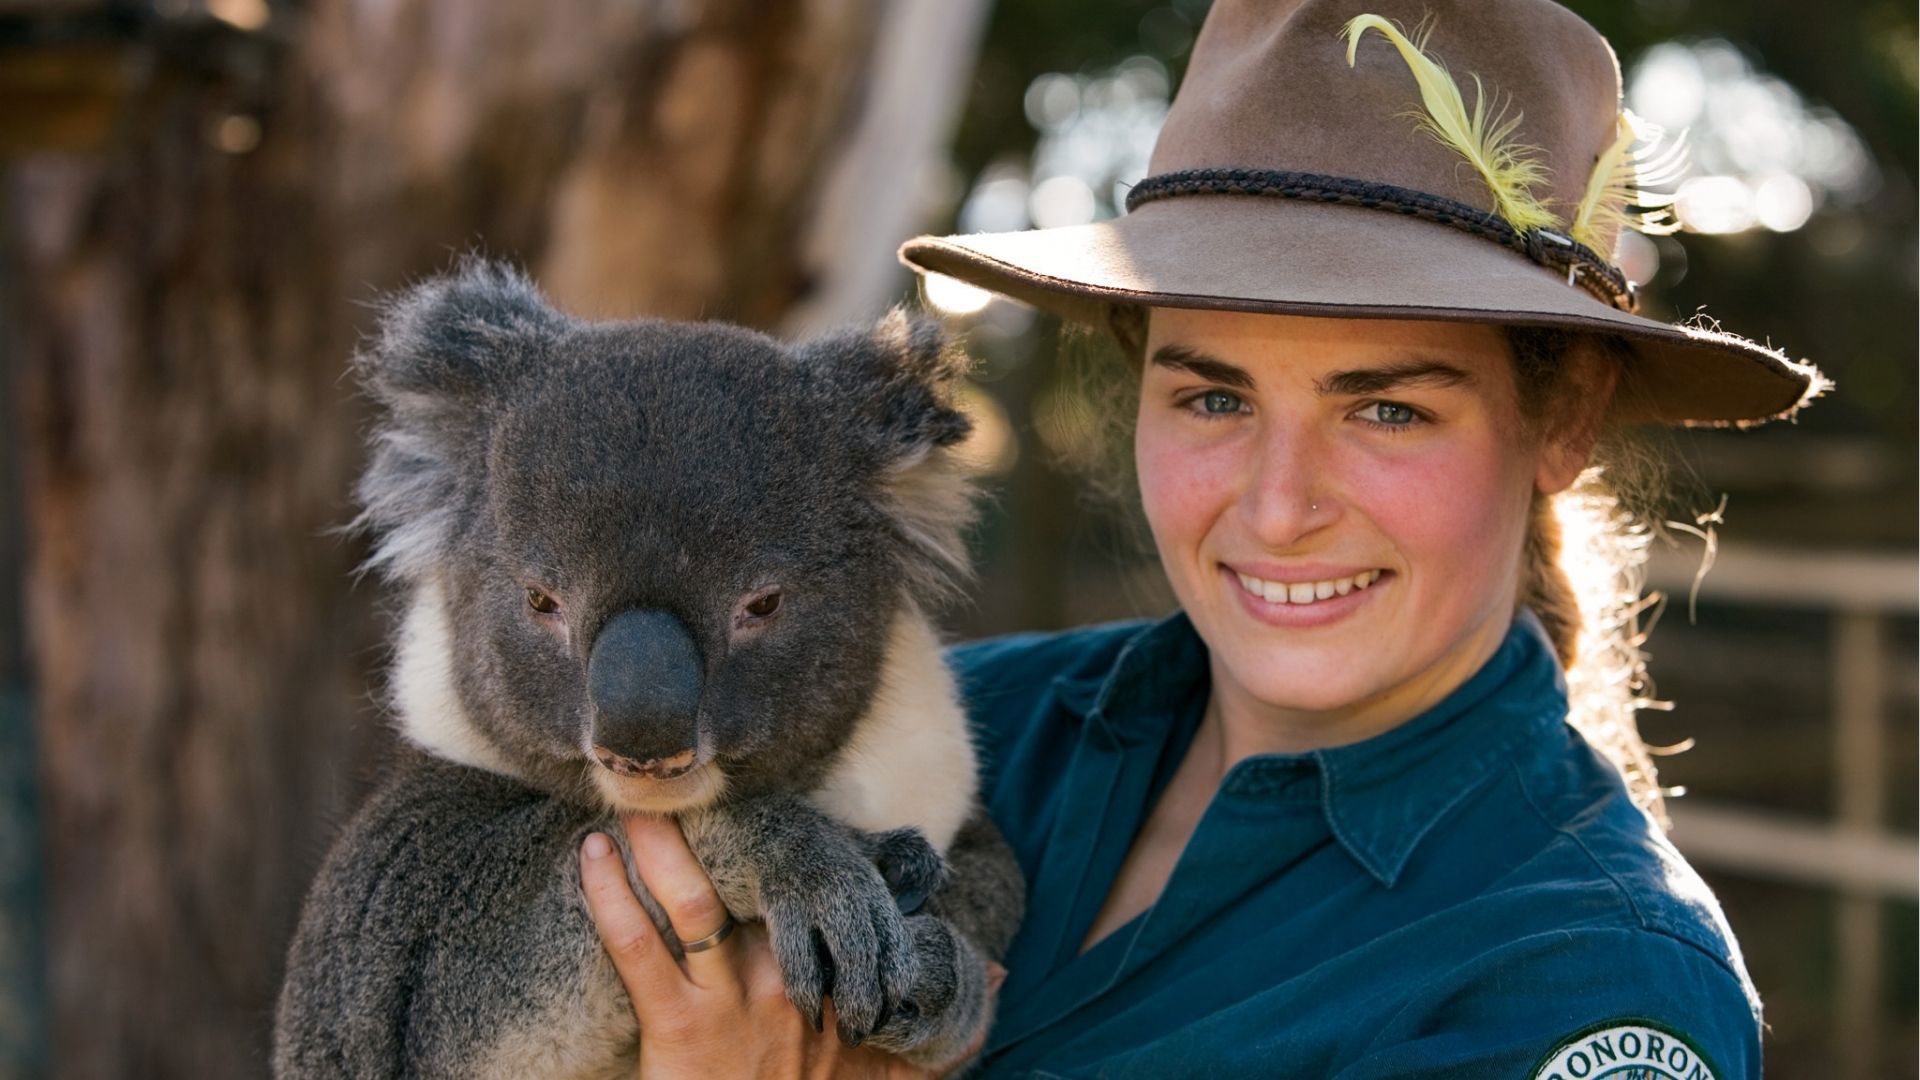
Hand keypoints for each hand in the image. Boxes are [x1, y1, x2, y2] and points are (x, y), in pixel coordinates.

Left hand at [580, 815, 999, 1078]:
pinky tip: (591, 853)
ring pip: (695, 903)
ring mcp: (730, 1002)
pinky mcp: (677, 1026)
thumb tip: (1002, 971)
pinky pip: (638, 949)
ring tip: (635, 795)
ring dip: (663, 845)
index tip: (773, 792)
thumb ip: (936, 1017)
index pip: (822, 893)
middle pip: (754, 883)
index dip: (795, 839)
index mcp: (830, 980)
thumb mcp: (893, 1068)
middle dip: (721, 825)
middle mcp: (785, 980)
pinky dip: (609, 897)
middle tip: (687, 768)